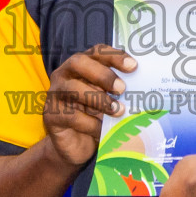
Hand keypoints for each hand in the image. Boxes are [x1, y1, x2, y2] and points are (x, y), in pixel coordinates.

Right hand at [44, 45, 134, 168]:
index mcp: (81, 65)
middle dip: (102, 74)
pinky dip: (91, 124)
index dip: (114, 56)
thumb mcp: (108, 100)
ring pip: (72, 89)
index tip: (134, 66)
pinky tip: (102, 130)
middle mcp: (64, 74)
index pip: (96, 51)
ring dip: (98, 99)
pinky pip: (71, 116)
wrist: (75, 145)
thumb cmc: (95, 116)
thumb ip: (118, 91)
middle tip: (122, 89)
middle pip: (79, 62)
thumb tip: (144, 88)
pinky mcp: (51, 115)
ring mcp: (55, 94)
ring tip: (118, 111)